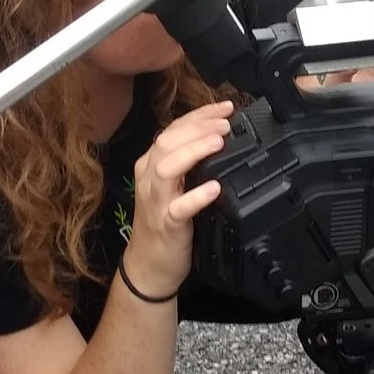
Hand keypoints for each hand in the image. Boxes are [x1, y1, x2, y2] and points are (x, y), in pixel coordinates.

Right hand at [121, 101, 232, 296]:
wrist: (149, 265)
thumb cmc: (165, 222)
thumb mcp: (174, 187)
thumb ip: (188, 164)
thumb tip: (219, 139)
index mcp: (151, 165)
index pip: (173, 130)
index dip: (199, 115)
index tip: (225, 107)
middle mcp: (150, 179)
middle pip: (167, 142)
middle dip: (197, 128)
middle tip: (225, 123)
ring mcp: (156, 201)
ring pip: (167, 168)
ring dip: (194, 152)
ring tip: (218, 143)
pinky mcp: (166, 225)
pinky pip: (179, 208)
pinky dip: (196, 196)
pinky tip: (214, 189)